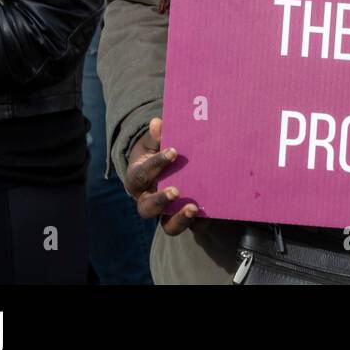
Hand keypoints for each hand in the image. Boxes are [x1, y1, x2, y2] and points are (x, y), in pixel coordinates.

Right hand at [124, 116, 198, 235]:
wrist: (164, 171)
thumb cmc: (156, 154)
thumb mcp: (153, 144)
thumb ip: (155, 136)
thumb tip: (158, 122)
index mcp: (137, 180)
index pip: (141, 175)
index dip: (156, 164)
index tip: (174, 151)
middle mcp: (148, 200)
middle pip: (147, 209)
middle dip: (160, 200)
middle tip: (175, 191)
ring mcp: (166, 213)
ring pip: (168, 225)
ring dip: (180, 219)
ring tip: (193, 208)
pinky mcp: (184, 219)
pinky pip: (191, 226)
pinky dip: (200, 222)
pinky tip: (212, 213)